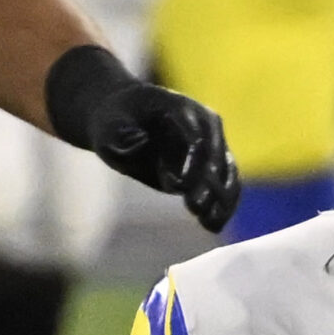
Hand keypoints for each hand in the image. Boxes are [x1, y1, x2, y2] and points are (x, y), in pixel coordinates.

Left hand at [45, 45, 240, 230]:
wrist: (123, 123)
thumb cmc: (112, 124)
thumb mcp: (106, 127)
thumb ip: (118, 136)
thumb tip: (141, 142)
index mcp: (181, 108)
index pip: (194, 137)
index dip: (190, 162)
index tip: (177, 187)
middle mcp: (205, 125)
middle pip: (215, 157)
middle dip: (207, 184)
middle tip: (195, 209)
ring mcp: (212, 146)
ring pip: (227, 174)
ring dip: (221, 200)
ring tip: (209, 223)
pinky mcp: (212, 167)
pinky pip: (226, 187)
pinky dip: (223, 207)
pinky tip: (213, 226)